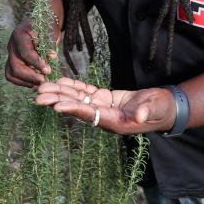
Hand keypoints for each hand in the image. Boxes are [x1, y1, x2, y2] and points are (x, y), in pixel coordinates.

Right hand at [4, 18, 57, 87]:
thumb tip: (52, 57)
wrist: (40, 22)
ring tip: (40, 82)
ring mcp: (10, 54)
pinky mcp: (12, 61)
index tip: (48, 70)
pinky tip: (35, 82)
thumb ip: (50, 45)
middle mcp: (12, 45)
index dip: (36, 63)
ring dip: (26, 81)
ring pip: (11, 74)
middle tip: (44, 80)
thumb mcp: (49, 32)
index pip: (25, 53)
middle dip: (31, 76)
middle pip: (16, 67)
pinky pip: (12, 76)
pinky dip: (23, 82)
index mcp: (19, 35)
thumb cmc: (46, 26)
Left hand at [34, 77, 175, 134]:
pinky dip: (73, 87)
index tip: (55, 106)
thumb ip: (147, 111)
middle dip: (57, 100)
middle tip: (37, 95)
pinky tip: (60, 81)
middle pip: (77, 108)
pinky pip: (86, 93)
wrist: (166, 108)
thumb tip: (139, 115)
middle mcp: (105, 117)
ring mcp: (104, 108)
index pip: (90, 114)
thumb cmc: (161, 109)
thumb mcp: (156, 109)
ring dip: (60, 93)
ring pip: (78, 100)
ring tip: (42, 87)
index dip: (73, 109)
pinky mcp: (105, 100)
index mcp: (115, 122)